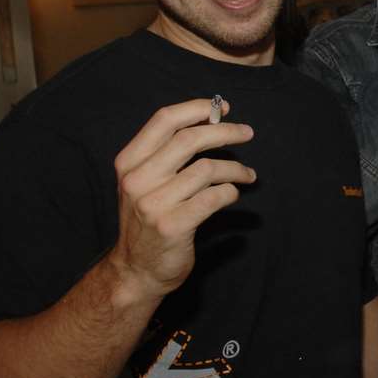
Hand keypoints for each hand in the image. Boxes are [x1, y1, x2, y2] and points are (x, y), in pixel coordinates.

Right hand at [108, 99, 257, 300]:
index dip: (197, 108)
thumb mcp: (144, 183)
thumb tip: (209, 121)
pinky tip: (233, 195)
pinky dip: (230, 192)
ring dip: (235, 168)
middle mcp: (138, 179)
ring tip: (247, 174)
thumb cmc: (148, 221)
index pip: (164, 120)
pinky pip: (214, 197)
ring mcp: (153, 203)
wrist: (137, 270)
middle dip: (225, 131)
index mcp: (129, 162)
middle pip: (190, 139)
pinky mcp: (173, 225)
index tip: (222, 107)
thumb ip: (166, 155)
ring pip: (207, 169)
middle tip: (247, 133)